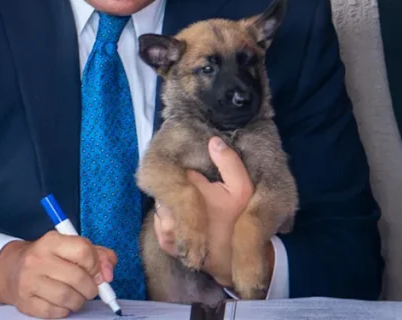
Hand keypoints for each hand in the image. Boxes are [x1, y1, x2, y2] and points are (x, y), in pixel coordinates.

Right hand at [0, 231, 116, 318]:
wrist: (12, 269)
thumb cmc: (49, 259)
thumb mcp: (71, 248)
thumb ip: (97, 255)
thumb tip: (108, 274)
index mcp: (51, 241)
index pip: (83, 250)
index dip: (96, 265)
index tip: (96, 272)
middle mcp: (37, 259)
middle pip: (78, 278)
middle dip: (90, 288)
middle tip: (89, 289)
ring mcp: (29, 281)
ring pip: (67, 297)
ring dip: (79, 301)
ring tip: (76, 296)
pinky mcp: (25, 301)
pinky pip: (55, 312)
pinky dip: (64, 310)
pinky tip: (61, 302)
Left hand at [152, 137, 255, 286]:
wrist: (233, 261)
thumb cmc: (238, 221)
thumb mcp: (242, 189)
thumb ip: (230, 162)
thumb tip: (212, 141)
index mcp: (190, 193)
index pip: (176, 171)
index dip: (186, 172)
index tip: (195, 175)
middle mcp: (174, 210)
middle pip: (166, 187)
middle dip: (177, 188)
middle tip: (195, 194)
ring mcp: (167, 227)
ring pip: (161, 204)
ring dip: (171, 204)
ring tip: (191, 209)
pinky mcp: (164, 242)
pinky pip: (159, 222)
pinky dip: (169, 220)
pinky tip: (185, 222)